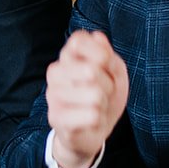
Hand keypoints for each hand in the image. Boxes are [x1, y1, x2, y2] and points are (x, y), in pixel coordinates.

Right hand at [45, 30, 128, 167]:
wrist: (93, 131)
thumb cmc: (104, 96)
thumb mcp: (115, 72)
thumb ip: (108, 55)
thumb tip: (97, 37)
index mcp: (67, 56)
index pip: (78, 40)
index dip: (101, 54)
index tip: (105, 67)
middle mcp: (55, 72)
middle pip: (91, 70)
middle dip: (108, 84)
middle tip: (103, 93)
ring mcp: (53, 94)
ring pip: (94, 95)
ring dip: (103, 104)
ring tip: (95, 107)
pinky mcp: (55, 117)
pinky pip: (92, 115)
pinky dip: (98, 120)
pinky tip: (90, 121)